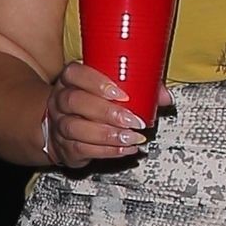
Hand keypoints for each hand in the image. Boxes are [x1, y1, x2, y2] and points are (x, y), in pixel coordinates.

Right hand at [44, 63, 171, 169]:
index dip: (97, 83)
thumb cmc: (92, 103)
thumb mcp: (110, 90)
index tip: (121, 93)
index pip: (76, 74)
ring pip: (76, 128)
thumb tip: (165, 96)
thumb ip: (139, 88)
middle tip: (132, 120)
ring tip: (132, 137)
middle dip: (107, 112)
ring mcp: (59, 124)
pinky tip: (125, 148)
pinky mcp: (64, 147)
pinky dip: (107, 151)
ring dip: (108, 134)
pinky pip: (82, 149)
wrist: (62, 128)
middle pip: (76, 102)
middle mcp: (60, 100)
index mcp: (71, 79)